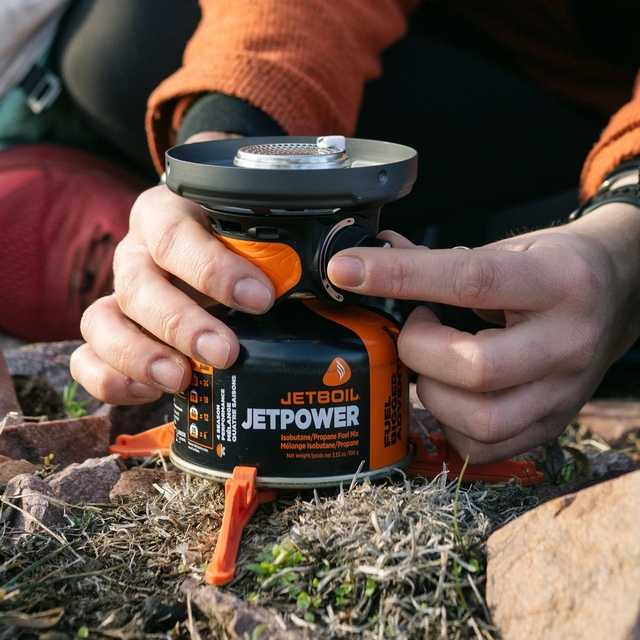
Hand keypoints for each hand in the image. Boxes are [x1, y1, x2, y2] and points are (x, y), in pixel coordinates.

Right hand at [71, 133, 275, 404]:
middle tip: (226, 352)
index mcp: (169, 214)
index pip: (174, 233)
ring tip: (182, 381)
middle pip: (138, 284)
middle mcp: (138, 252)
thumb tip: (345, 271)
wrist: (204, 228)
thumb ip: (285, 245)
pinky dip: (110, 379)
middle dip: (182, 323)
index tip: (261, 297)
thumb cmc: (236, 234)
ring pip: (102, 321)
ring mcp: (120, 293)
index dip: (212, 268)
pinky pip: (86, 356)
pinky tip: (150, 391)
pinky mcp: (112, 331)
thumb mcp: (258, 227)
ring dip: (140, 355)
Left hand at [327, 204, 639, 462]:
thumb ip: (441, 259)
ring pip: (481, 420)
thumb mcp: (511, 247)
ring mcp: (564, 392)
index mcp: (558, 282)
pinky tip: (452, 392)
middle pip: (475, 367)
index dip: (398, 276)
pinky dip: (450, 423)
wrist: (622, 295)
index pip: (469, 280)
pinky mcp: (553, 423)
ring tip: (435, 361)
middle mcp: (568, 342)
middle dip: (420, 349)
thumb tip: (371, 259)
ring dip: (433, 392)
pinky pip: (486, 446)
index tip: (347, 270)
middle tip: (417, 327)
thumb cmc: (559, 268)